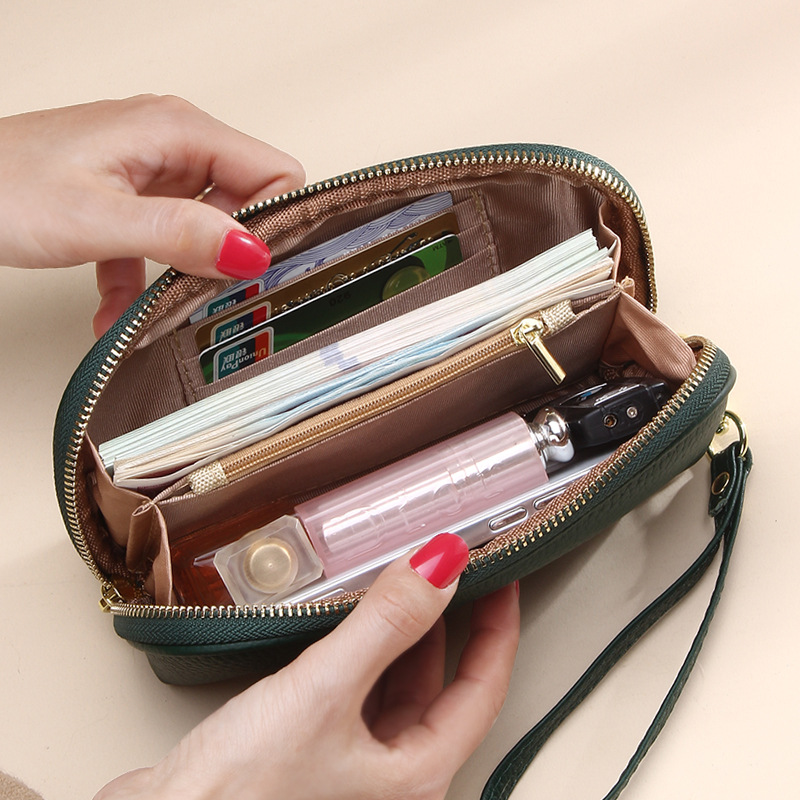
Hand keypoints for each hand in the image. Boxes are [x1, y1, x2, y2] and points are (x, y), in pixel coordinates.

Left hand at [0, 95, 304, 336]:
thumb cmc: (0, 185)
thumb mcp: (99, 218)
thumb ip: (181, 234)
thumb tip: (252, 252)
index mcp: (177, 130)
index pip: (274, 170)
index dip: (278, 221)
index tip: (262, 270)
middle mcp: (170, 144)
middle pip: (244, 202)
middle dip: (233, 255)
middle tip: (219, 297)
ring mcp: (148, 172)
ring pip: (203, 228)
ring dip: (188, 275)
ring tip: (168, 309)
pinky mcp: (127, 200)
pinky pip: (161, 244)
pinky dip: (146, 282)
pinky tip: (120, 312)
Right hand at [94, 533, 519, 799]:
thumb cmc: (235, 797)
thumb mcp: (324, 693)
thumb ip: (387, 625)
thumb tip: (441, 565)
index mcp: (413, 776)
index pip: (482, 689)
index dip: (496, 628)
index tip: (502, 578)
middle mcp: (389, 777)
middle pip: (440, 686)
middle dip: (449, 624)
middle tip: (454, 569)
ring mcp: (349, 765)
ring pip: (396, 686)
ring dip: (403, 633)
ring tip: (405, 580)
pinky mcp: (310, 750)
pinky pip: (355, 689)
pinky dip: (361, 650)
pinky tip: (349, 619)